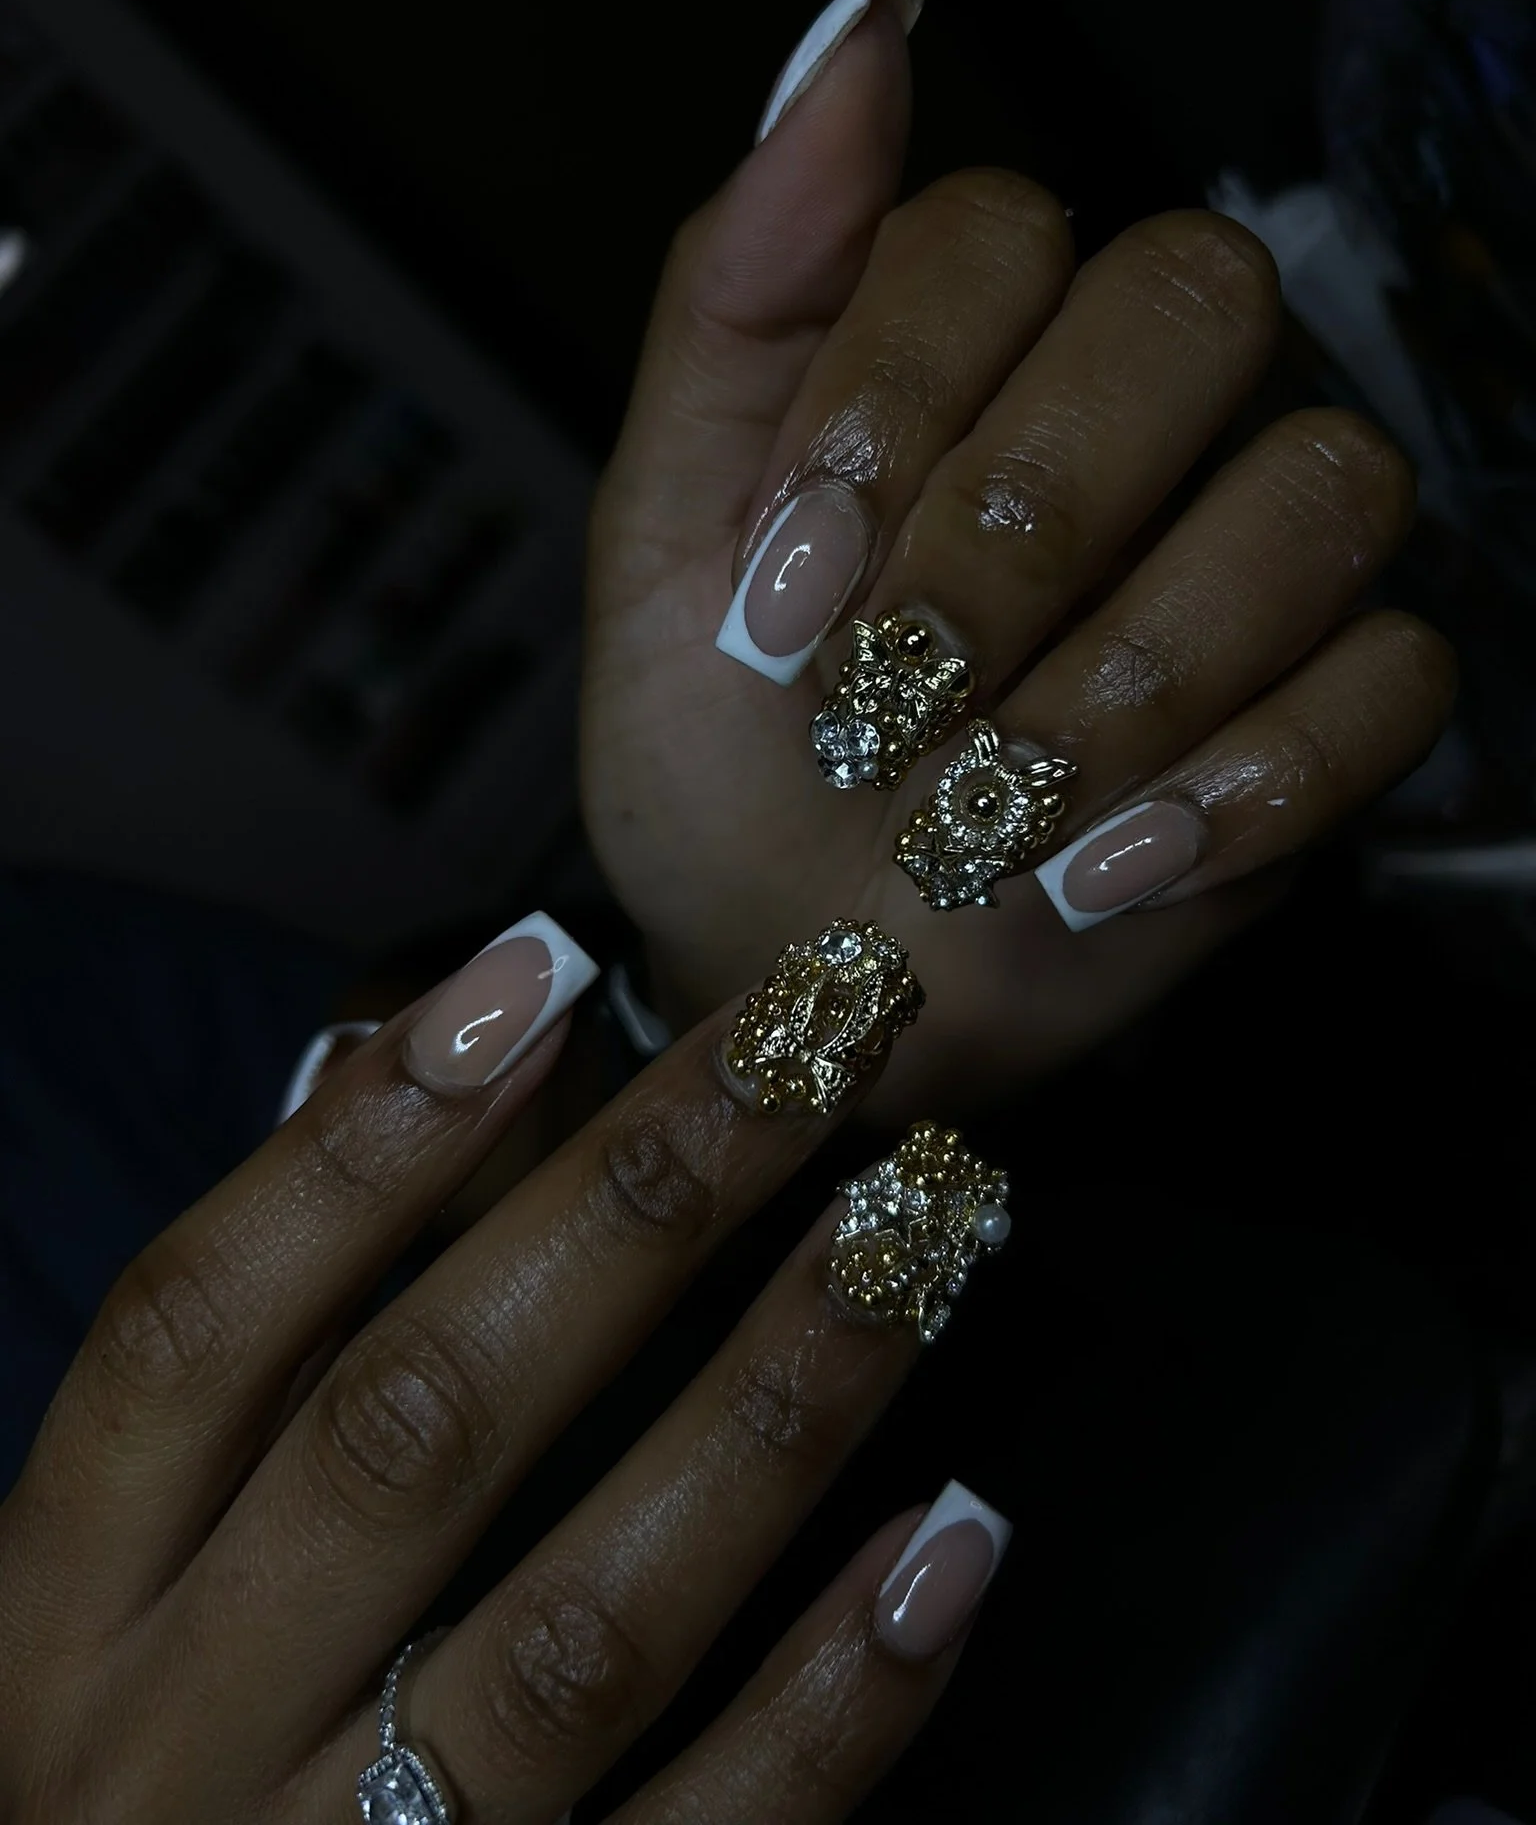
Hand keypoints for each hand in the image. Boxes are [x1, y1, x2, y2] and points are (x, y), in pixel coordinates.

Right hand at [0, 911, 1006, 1823]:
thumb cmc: (135, 1782)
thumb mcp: (100, 1597)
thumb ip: (238, 1373)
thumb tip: (373, 1076)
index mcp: (59, 1614)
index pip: (200, 1326)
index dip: (365, 1140)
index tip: (541, 968)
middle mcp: (182, 1745)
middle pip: (424, 1426)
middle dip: (640, 1206)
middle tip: (815, 1041)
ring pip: (592, 1621)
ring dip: (775, 1400)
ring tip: (920, 1228)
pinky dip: (842, 1694)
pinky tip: (953, 1537)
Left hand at [583, 0, 1454, 1111]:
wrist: (785, 960)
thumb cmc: (719, 746)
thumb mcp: (659, 541)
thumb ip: (741, 299)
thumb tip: (858, 30)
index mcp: (962, 346)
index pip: (999, 232)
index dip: (894, 404)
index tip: (785, 595)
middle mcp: (1132, 412)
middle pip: (1199, 307)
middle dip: (1029, 526)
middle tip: (901, 688)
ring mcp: (1248, 554)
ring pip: (1323, 485)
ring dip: (1135, 673)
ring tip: (992, 810)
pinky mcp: (1328, 711)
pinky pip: (1392, 680)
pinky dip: (1247, 788)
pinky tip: (1102, 871)